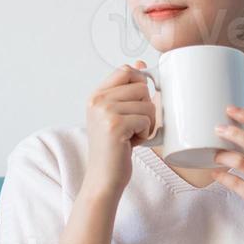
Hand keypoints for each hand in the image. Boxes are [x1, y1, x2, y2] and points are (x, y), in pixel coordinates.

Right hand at [81, 61, 160, 200]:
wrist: (103, 179)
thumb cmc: (113, 149)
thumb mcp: (117, 116)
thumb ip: (126, 92)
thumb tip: (139, 64)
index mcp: (96, 95)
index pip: (126, 70)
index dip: (140, 84)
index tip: (138, 103)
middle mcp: (97, 100)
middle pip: (141, 86)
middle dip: (146, 108)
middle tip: (133, 125)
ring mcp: (104, 111)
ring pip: (148, 103)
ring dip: (147, 123)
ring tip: (132, 135)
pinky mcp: (115, 125)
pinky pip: (146, 119)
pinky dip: (145, 133)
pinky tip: (132, 143)